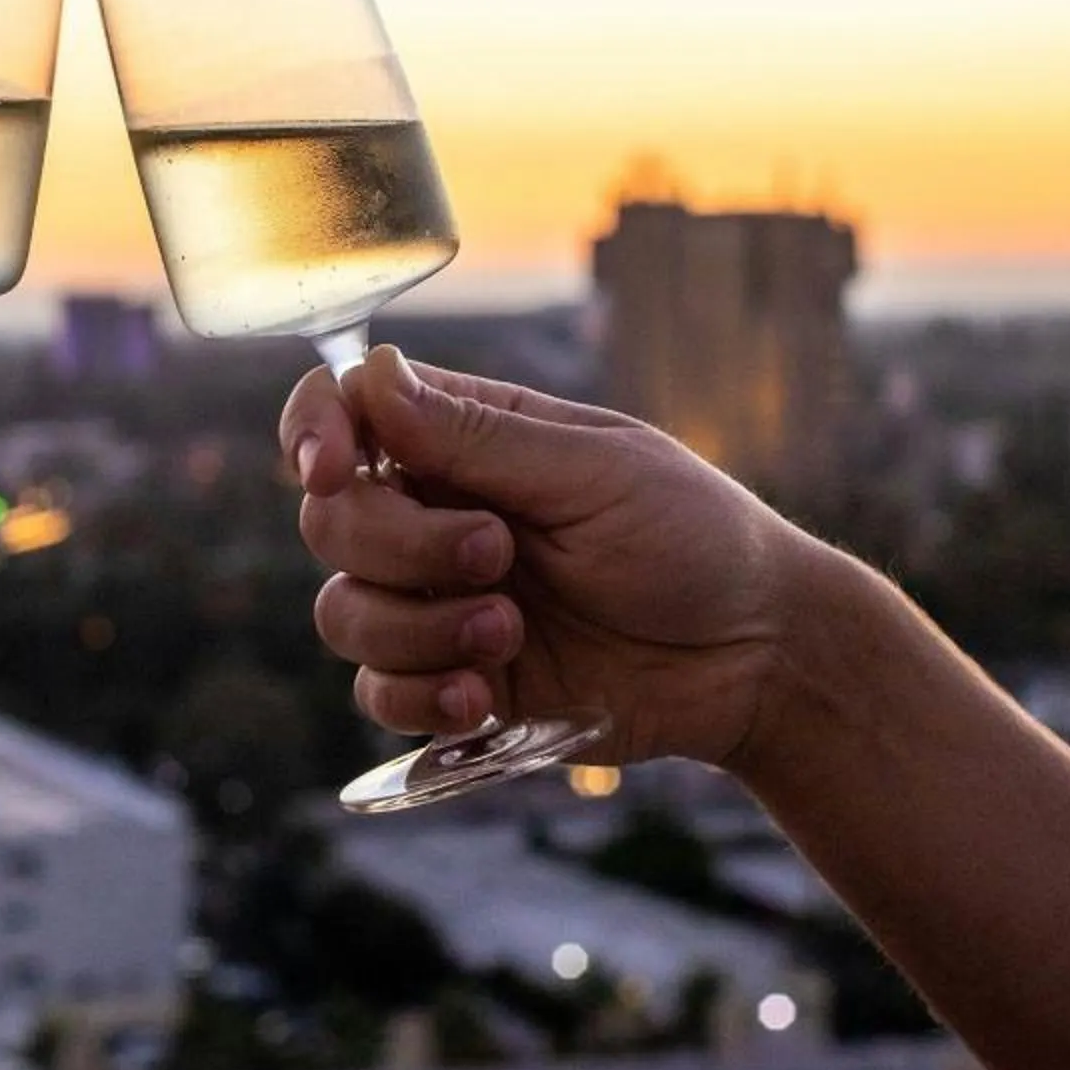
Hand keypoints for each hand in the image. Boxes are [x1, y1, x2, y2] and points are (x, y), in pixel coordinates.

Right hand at [281, 347, 833, 770]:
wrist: (756, 658)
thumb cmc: (696, 537)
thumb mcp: (596, 471)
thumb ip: (477, 436)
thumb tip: (372, 373)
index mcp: (467, 439)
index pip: (346, 412)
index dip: (314, 432)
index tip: (330, 467)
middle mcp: (438, 513)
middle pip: (330, 521)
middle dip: (399, 546)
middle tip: (498, 556)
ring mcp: (441, 601)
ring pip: (343, 613)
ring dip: (417, 630)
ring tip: (509, 636)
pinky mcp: (457, 680)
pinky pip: (378, 693)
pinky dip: (419, 697)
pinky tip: (485, 697)